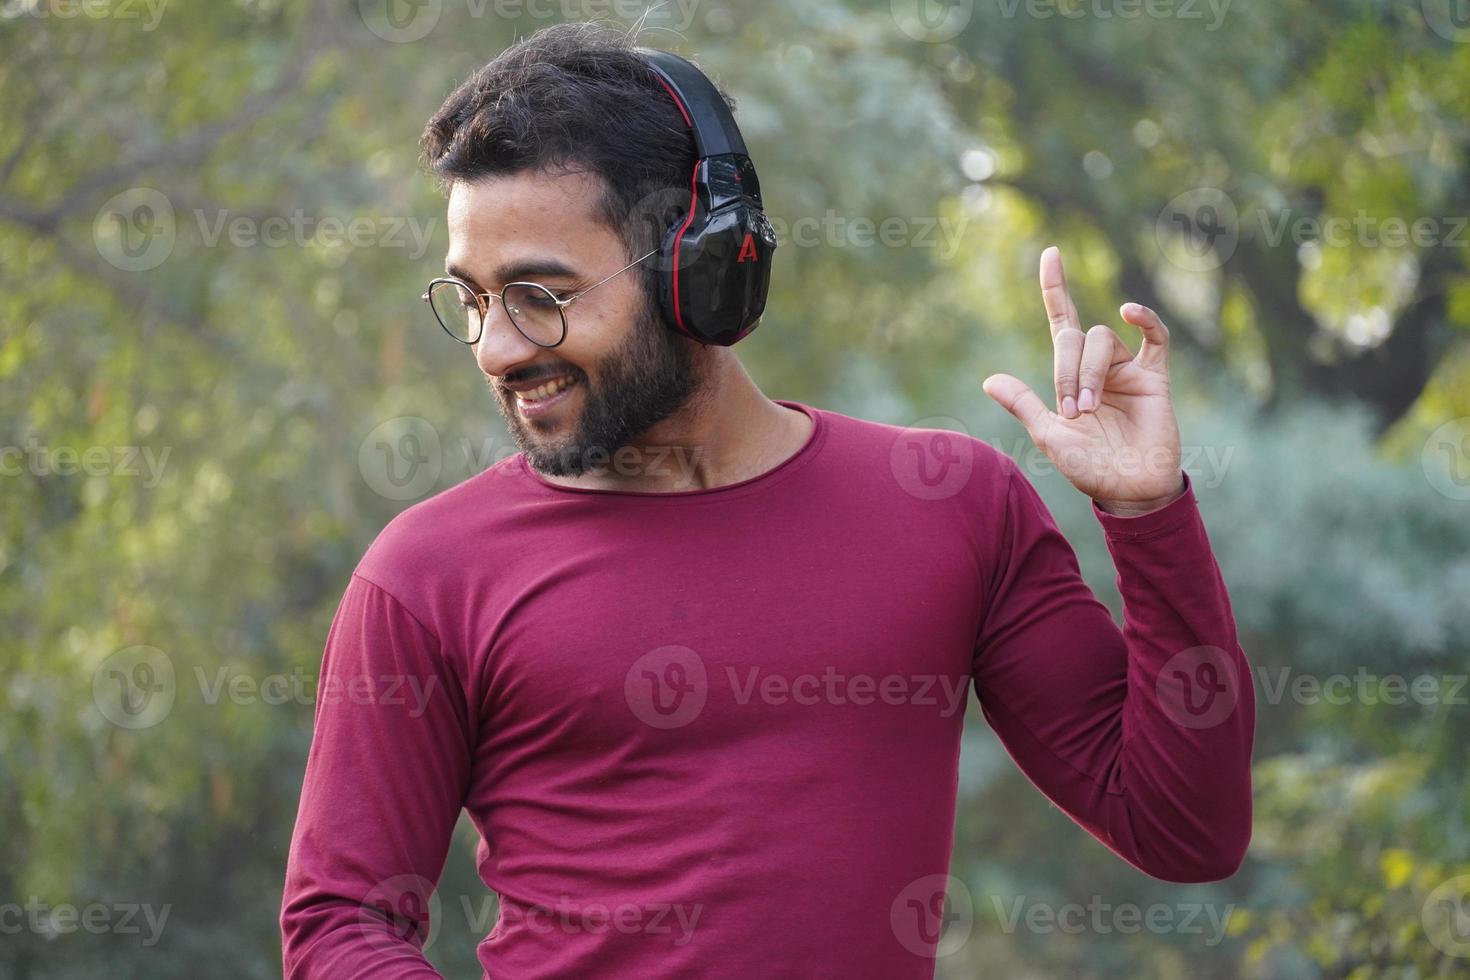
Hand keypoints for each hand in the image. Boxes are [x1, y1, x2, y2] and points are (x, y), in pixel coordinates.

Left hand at [982, 245, 1185, 515]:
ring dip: (1090, 373)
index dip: (1055, 288)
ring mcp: (1127, 369)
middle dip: (1066, 371)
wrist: (1128, 491)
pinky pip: (1154, 337)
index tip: (1050, 254)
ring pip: (1103, 340)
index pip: (1061, 321)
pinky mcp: (1155, 377)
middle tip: (1071, 411)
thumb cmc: (1089, 467)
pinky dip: (1144, 319)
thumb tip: (988, 379)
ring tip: (1089, 411)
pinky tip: (1130, 311)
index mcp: (1070, 375)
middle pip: (1075, 338)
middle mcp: (1098, 366)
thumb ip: (1024, 404)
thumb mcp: (1048, 436)